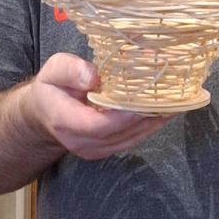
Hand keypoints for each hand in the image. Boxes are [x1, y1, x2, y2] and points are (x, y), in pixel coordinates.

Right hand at [21, 52, 171, 160]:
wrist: (46, 111)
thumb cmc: (52, 87)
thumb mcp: (54, 69)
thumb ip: (72, 70)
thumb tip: (94, 76)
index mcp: (64, 120)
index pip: (95, 125)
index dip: (121, 117)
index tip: (142, 103)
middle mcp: (80, 141)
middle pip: (118, 134)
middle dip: (144, 117)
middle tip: (167, 98)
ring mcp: (93, 149)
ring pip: (128, 139)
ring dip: (151, 123)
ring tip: (172, 103)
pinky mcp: (105, 149)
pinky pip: (130, 140)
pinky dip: (148, 126)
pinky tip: (163, 111)